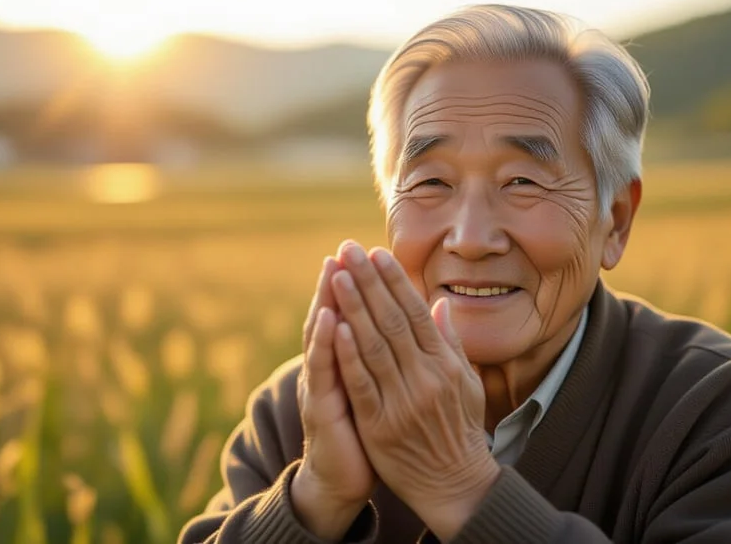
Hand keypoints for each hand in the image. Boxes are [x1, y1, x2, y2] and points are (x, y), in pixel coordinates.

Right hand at [293, 256, 377, 540]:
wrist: (340, 480)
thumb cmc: (364, 434)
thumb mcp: (378, 390)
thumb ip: (388, 354)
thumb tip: (409, 320)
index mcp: (347, 362)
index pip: (352, 315)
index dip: (360, 286)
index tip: (368, 253)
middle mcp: (329, 368)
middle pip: (332, 316)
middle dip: (339, 282)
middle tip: (344, 249)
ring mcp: (320, 386)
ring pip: (322, 338)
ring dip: (327, 303)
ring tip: (334, 273)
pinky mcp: (320, 408)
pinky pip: (324, 373)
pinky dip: (326, 346)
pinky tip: (331, 322)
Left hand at [330, 242, 500, 541]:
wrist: (455, 484)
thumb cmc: (460, 429)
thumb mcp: (466, 382)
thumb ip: (451, 342)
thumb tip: (440, 303)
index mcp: (445, 363)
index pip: (415, 311)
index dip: (394, 280)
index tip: (376, 253)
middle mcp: (426, 377)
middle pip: (391, 319)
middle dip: (368, 281)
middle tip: (349, 249)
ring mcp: (403, 400)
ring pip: (374, 345)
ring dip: (354, 307)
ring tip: (337, 275)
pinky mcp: (381, 425)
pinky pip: (362, 383)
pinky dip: (349, 354)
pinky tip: (336, 327)